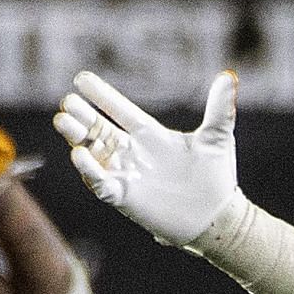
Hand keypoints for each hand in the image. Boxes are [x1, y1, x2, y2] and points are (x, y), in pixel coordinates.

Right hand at [53, 71, 238, 245]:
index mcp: (150, 135)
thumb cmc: (216, 177)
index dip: (102, 95)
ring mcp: (126, 174)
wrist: (218, 217)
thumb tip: (228, 76)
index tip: (82, 78)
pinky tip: (80, 155)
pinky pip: (100, 182)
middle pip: (98, 129)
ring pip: (91, 152)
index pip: (120, 110)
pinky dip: (89, 170)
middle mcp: (132, 152)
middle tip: (68, 103)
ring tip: (64, 121)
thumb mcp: (217, 139)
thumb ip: (219, 109)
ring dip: (77, 138)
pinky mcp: (125, 197)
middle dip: (81, 116)